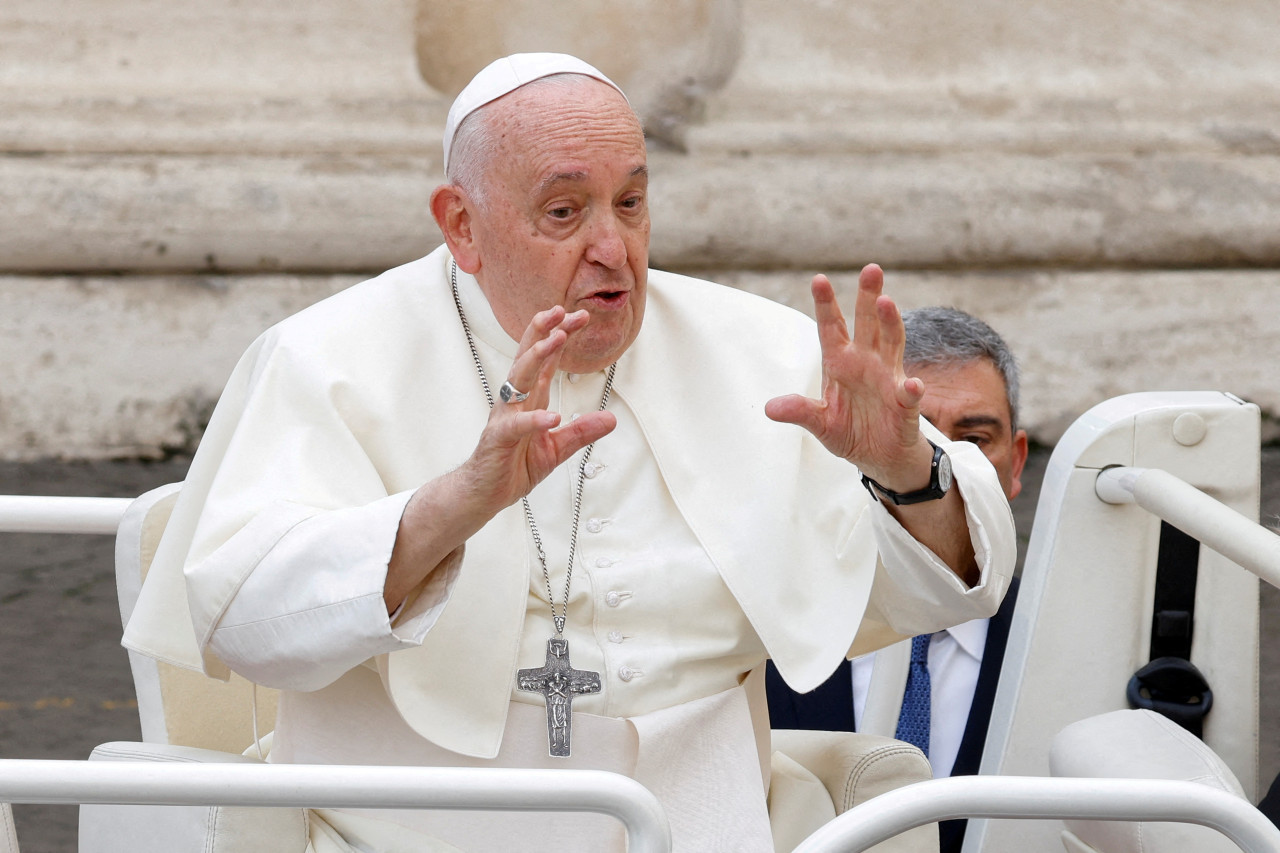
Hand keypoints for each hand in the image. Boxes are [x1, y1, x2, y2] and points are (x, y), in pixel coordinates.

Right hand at [462, 305, 617, 513]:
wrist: (484, 493)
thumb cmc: (513, 466)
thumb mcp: (556, 448)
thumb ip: (581, 432)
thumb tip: (611, 418)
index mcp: (531, 399)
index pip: (547, 360)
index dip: (561, 335)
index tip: (580, 316)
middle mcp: (516, 401)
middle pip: (530, 358)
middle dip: (545, 332)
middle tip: (563, 310)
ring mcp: (505, 417)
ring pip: (519, 379)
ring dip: (537, 357)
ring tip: (556, 340)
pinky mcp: (498, 439)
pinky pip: (516, 426)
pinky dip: (534, 420)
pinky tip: (552, 416)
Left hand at [765, 264, 931, 489]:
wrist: (879, 457)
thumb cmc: (850, 431)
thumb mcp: (819, 423)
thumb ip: (800, 412)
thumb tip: (770, 408)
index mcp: (840, 363)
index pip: (831, 328)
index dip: (825, 305)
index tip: (818, 279)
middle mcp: (866, 363)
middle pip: (868, 324)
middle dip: (868, 297)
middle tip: (870, 269)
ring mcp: (888, 380)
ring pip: (891, 344)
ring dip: (890, 324)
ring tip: (886, 303)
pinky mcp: (904, 405)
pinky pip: (908, 395)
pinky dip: (911, 390)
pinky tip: (912, 385)